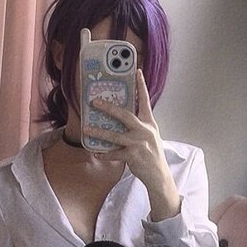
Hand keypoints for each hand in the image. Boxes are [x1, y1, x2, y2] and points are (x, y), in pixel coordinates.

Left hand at [85, 70, 181, 220]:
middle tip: (95, 102)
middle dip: (109, 108)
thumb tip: (122, 116)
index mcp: (149, 123)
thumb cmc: (152, 154)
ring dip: (99, 132)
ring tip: (87, 128)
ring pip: (115, 135)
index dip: (141, 85)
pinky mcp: (133, 156)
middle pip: (125, 115)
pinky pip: (114, 153)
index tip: (136, 71)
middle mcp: (145, 131)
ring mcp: (139, 143)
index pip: (145, 100)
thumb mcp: (150, 136)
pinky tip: (96, 152)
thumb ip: (139, 125)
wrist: (159, 175)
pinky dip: (104, 153)